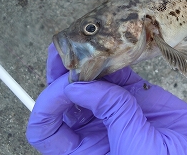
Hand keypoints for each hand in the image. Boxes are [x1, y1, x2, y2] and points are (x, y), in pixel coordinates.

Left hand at [26, 44, 186, 153]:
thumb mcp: (137, 146)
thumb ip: (111, 114)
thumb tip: (78, 86)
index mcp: (87, 152)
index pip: (47, 128)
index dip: (49, 104)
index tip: (67, 85)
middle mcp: (97, 131)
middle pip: (64, 100)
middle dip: (61, 75)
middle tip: (65, 50)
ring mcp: (118, 110)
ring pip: (90, 83)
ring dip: (86, 62)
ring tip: (85, 42)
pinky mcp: (138, 96)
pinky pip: (118, 75)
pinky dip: (113, 60)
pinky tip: (111, 48)